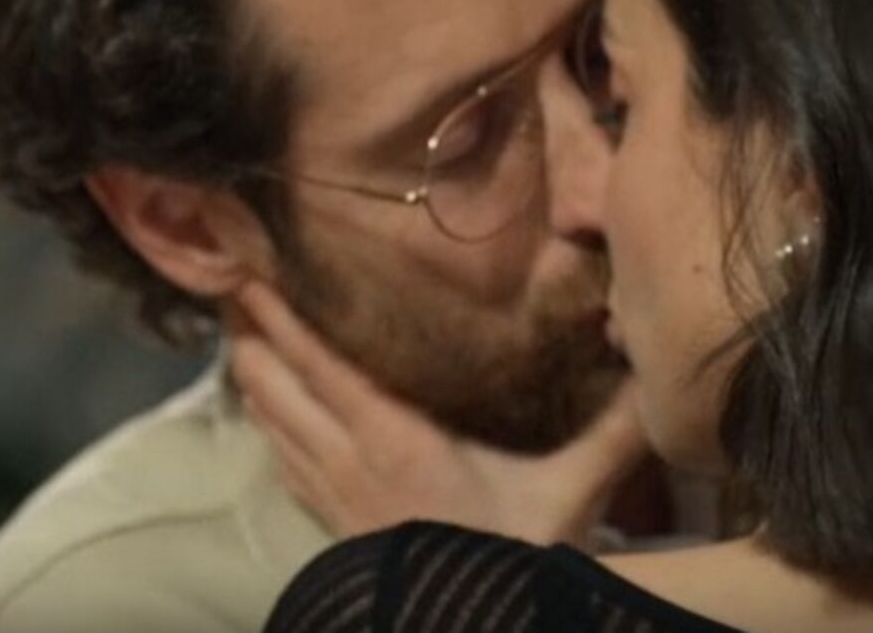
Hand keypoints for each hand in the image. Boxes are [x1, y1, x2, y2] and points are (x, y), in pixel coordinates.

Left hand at [227, 279, 646, 545]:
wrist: (475, 626)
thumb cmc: (515, 556)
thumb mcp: (570, 493)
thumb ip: (613, 431)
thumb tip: (648, 369)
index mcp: (395, 439)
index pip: (322, 366)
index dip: (280, 320)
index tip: (246, 275)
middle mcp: (348, 459)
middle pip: (276, 386)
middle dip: (247, 333)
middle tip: (224, 282)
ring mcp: (329, 492)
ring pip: (267, 419)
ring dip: (249, 370)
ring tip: (233, 327)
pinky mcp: (328, 517)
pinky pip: (279, 455)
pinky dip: (262, 417)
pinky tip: (259, 403)